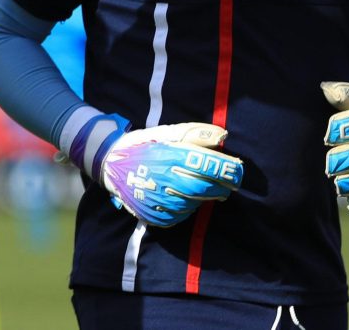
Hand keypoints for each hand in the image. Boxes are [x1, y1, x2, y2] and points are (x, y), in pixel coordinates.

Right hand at [100, 123, 244, 227]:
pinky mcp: (155, 216)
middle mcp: (164, 180)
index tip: (238, 169)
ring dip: (203, 196)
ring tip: (199, 185)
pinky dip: (188, 206)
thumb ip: (194, 133)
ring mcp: (158, 201)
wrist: (110, 166)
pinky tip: (182, 196)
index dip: (227, 169)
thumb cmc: (143, 146)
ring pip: (195, 203)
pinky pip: (182, 215)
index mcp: (167, 156)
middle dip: (221, 185)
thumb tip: (223, 136)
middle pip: (205, 188)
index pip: (207, 165)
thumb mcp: (165, 133)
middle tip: (228, 182)